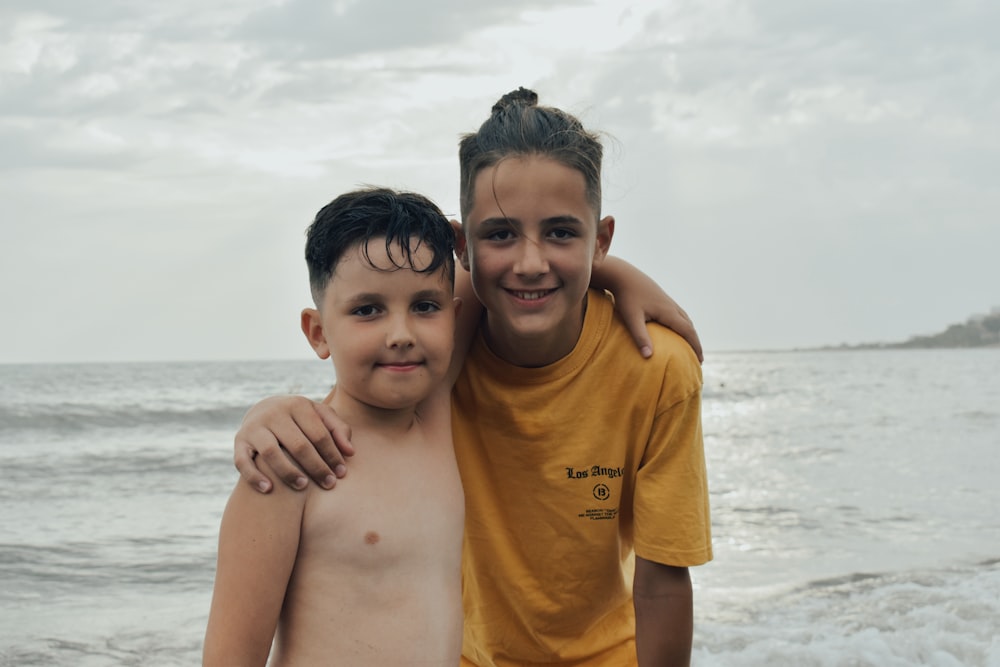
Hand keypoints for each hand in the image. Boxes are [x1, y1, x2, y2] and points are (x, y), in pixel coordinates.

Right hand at [233, 395, 354, 492]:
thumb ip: (338, 430)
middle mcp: (274, 413)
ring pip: (271, 453)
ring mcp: (254, 427)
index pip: (319, 434)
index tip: (341, 473)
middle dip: (316, 467)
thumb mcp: (320, 416)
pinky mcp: (239, 441)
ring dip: (289, 472)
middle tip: (328, 484)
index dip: (333, 455)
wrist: (263, 410)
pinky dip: (254, 477)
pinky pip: (243, 462)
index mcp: (297, 405)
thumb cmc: (301, 419)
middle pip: (299, 445)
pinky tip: (269, 490)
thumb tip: (350, 452)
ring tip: (303, 486)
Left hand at [616, 283, 702, 362]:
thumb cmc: (626, 297)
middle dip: (695, 342)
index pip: (688, 331)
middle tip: (698, 358)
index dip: (695, 346)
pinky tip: (675, 329)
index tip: (700, 361)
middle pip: (690, 325)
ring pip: (684, 318)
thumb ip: (640, 337)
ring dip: (690, 332)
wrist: (623, 275)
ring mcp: (667, 301)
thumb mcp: (632, 318)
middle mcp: (671, 306)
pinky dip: (682, 324)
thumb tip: (649, 356)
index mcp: (668, 312)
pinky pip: (677, 314)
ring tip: (689, 345)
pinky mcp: (661, 298)